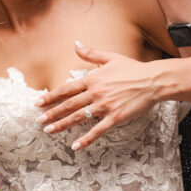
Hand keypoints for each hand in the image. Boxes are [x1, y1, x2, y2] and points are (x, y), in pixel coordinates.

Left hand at [35, 42, 162, 149]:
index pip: (67, 88)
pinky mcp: (115, 117)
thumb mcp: (111, 57)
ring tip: (49, 131)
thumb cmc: (133, 69)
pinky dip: (86, 139)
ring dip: (62, 125)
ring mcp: (105, 106)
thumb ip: (91, 54)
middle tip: (39, 120)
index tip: (38, 102)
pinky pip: (98, 130)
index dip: (51, 96)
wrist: (153, 81)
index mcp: (93, 79)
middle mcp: (96, 93)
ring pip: (79, 117)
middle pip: (69, 104)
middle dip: (52, 113)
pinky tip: (75, 146)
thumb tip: (76, 44)